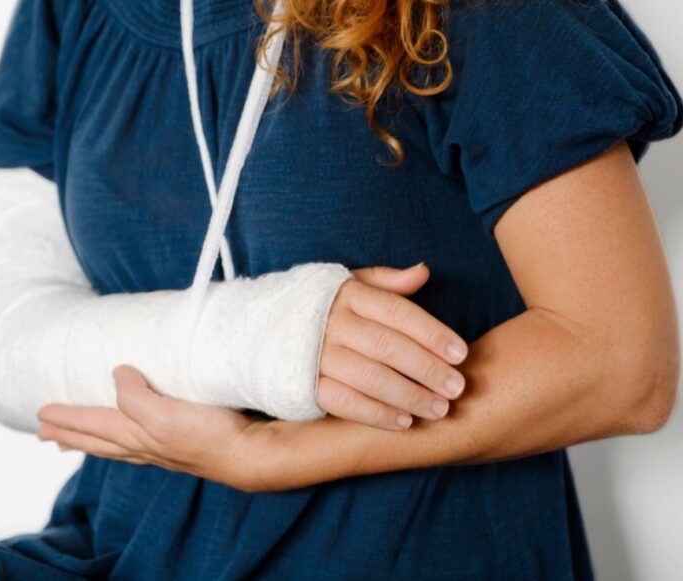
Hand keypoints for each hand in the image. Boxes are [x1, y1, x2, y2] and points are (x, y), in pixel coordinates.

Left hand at [37, 365, 268, 490]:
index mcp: (136, 435)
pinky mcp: (184, 441)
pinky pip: (140, 441)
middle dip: (72, 435)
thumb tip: (118, 373)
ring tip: (77, 440)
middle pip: (99, 440)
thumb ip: (135, 397)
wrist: (248, 453)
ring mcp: (164, 446)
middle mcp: (145, 444)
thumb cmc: (208, 434)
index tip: (41, 413)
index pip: (92, 424)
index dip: (68, 416)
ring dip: (93, 440)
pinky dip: (124, 438)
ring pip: (117, 444)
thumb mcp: (164, 415)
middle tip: (46, 435)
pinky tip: (135, 436)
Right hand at [317, 263, 468, 430]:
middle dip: (428, 369)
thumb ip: (386, 282)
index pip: (398, 312)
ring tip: (439, 410)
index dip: (433, 333)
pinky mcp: (304, 384)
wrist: (259, 330)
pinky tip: (404, 423)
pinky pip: (345, 402)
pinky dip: (377, 414)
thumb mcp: (348, 285)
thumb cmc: (318, 308)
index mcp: (348, 294)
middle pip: (388, 347)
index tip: (461, 353)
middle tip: (457, 388)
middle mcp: (332, 323)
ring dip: (409, 396)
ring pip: (370, 377)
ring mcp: (316, 355)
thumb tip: (423, 272)